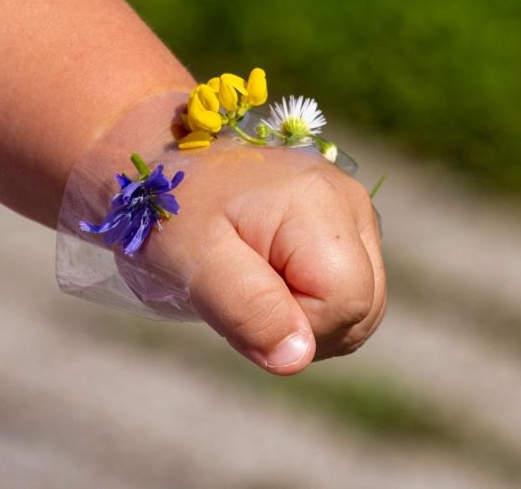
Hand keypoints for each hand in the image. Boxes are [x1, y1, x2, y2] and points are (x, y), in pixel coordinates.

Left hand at [61, 91, 385, 374]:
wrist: (156, 161)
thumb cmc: (170, 208)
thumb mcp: (195, 261)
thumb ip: (247, 308)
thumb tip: (297, 358)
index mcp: (320, 203)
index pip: (348, 304)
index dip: (295, 324)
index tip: (238, 294)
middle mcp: (349, 201)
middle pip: (363, 308)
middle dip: (301, 324)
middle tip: (237, 289)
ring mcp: (348, 210)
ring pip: (357, 304)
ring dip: (301, 314)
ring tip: (246, 279)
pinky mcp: (338, 222)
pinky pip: (342, 289)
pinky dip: (303, 299)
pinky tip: (260, 273)